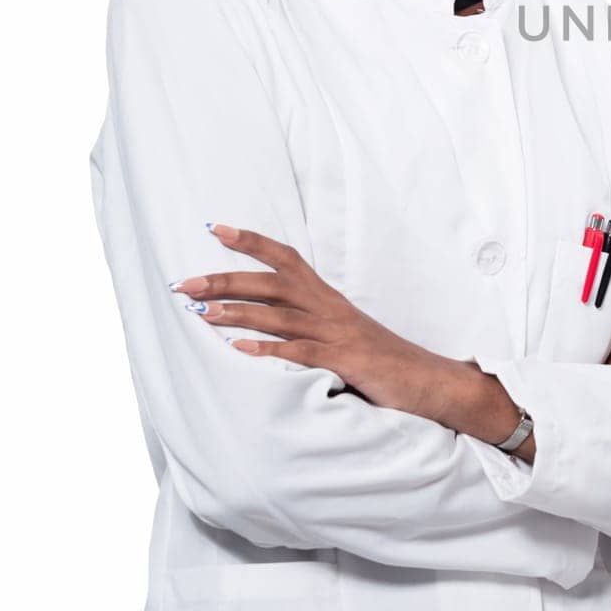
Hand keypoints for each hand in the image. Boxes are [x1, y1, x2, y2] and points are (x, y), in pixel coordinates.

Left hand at [175, 224, 455, 422]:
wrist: (426, 380)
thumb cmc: (380, 359)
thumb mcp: (342, 332)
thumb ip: (309, 322)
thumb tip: (267, 320)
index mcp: (328, 297)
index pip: (287, 258)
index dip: (253, 242)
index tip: (216, 230)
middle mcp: (330, 308)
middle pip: (273, 284)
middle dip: (226, 281)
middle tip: (184, 284)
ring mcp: (337, 333)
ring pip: (280, 316)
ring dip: (238, 314)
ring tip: (201, 314)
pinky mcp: (344, 360)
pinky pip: (300, 353)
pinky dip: (268, 350)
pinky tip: (239, 351)